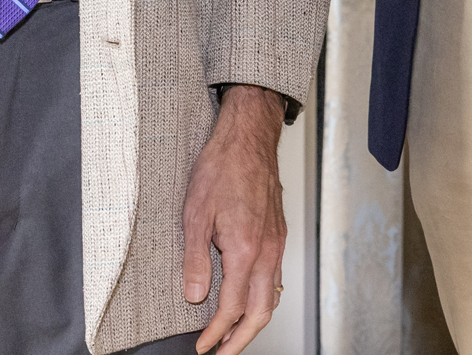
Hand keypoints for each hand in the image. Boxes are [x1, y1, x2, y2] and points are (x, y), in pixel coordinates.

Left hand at [182, 84, 287, 354]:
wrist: (248, 137)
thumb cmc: (221, 167)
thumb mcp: (195, 214)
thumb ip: (195, 260)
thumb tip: (194, 296)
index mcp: (245, 249)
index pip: (232, 308)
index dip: (216, 334)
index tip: (202, 348)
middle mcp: (267, 251)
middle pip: (260, 313)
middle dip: (241, 341)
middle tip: (221, 354)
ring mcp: (276, 243)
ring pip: (272, 298)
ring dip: (253, 323)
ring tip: (232, 337)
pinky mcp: (278, 235)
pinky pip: (275, 279)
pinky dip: (262, 300)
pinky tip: (248, 300)